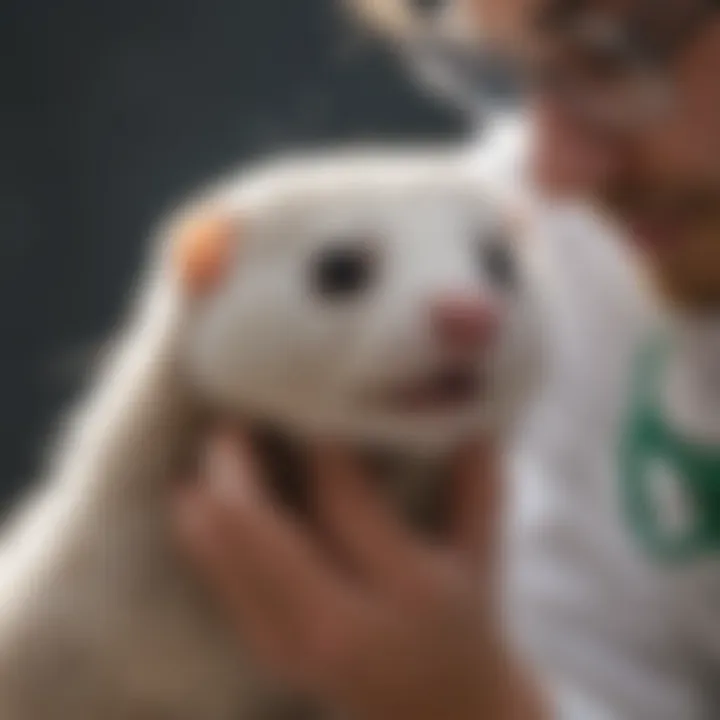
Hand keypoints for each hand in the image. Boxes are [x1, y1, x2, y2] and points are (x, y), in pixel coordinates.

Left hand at [172, 432, 547, 719]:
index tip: (308, 401)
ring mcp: (297, 644)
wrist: (443, 709)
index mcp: (405, 587)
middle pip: (259, 529)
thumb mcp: (483, 551)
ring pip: (225, 555)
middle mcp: (342, 621)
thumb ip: (477, 480)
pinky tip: (198, 497)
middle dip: (236, 465)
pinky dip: (204, 534)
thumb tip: (463, 408)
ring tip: (218, 446)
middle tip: (234, 421)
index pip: (342, 499)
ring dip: (209, 494)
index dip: (317, 445)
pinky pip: (220, 581)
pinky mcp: (271, 651)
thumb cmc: (467, 617)